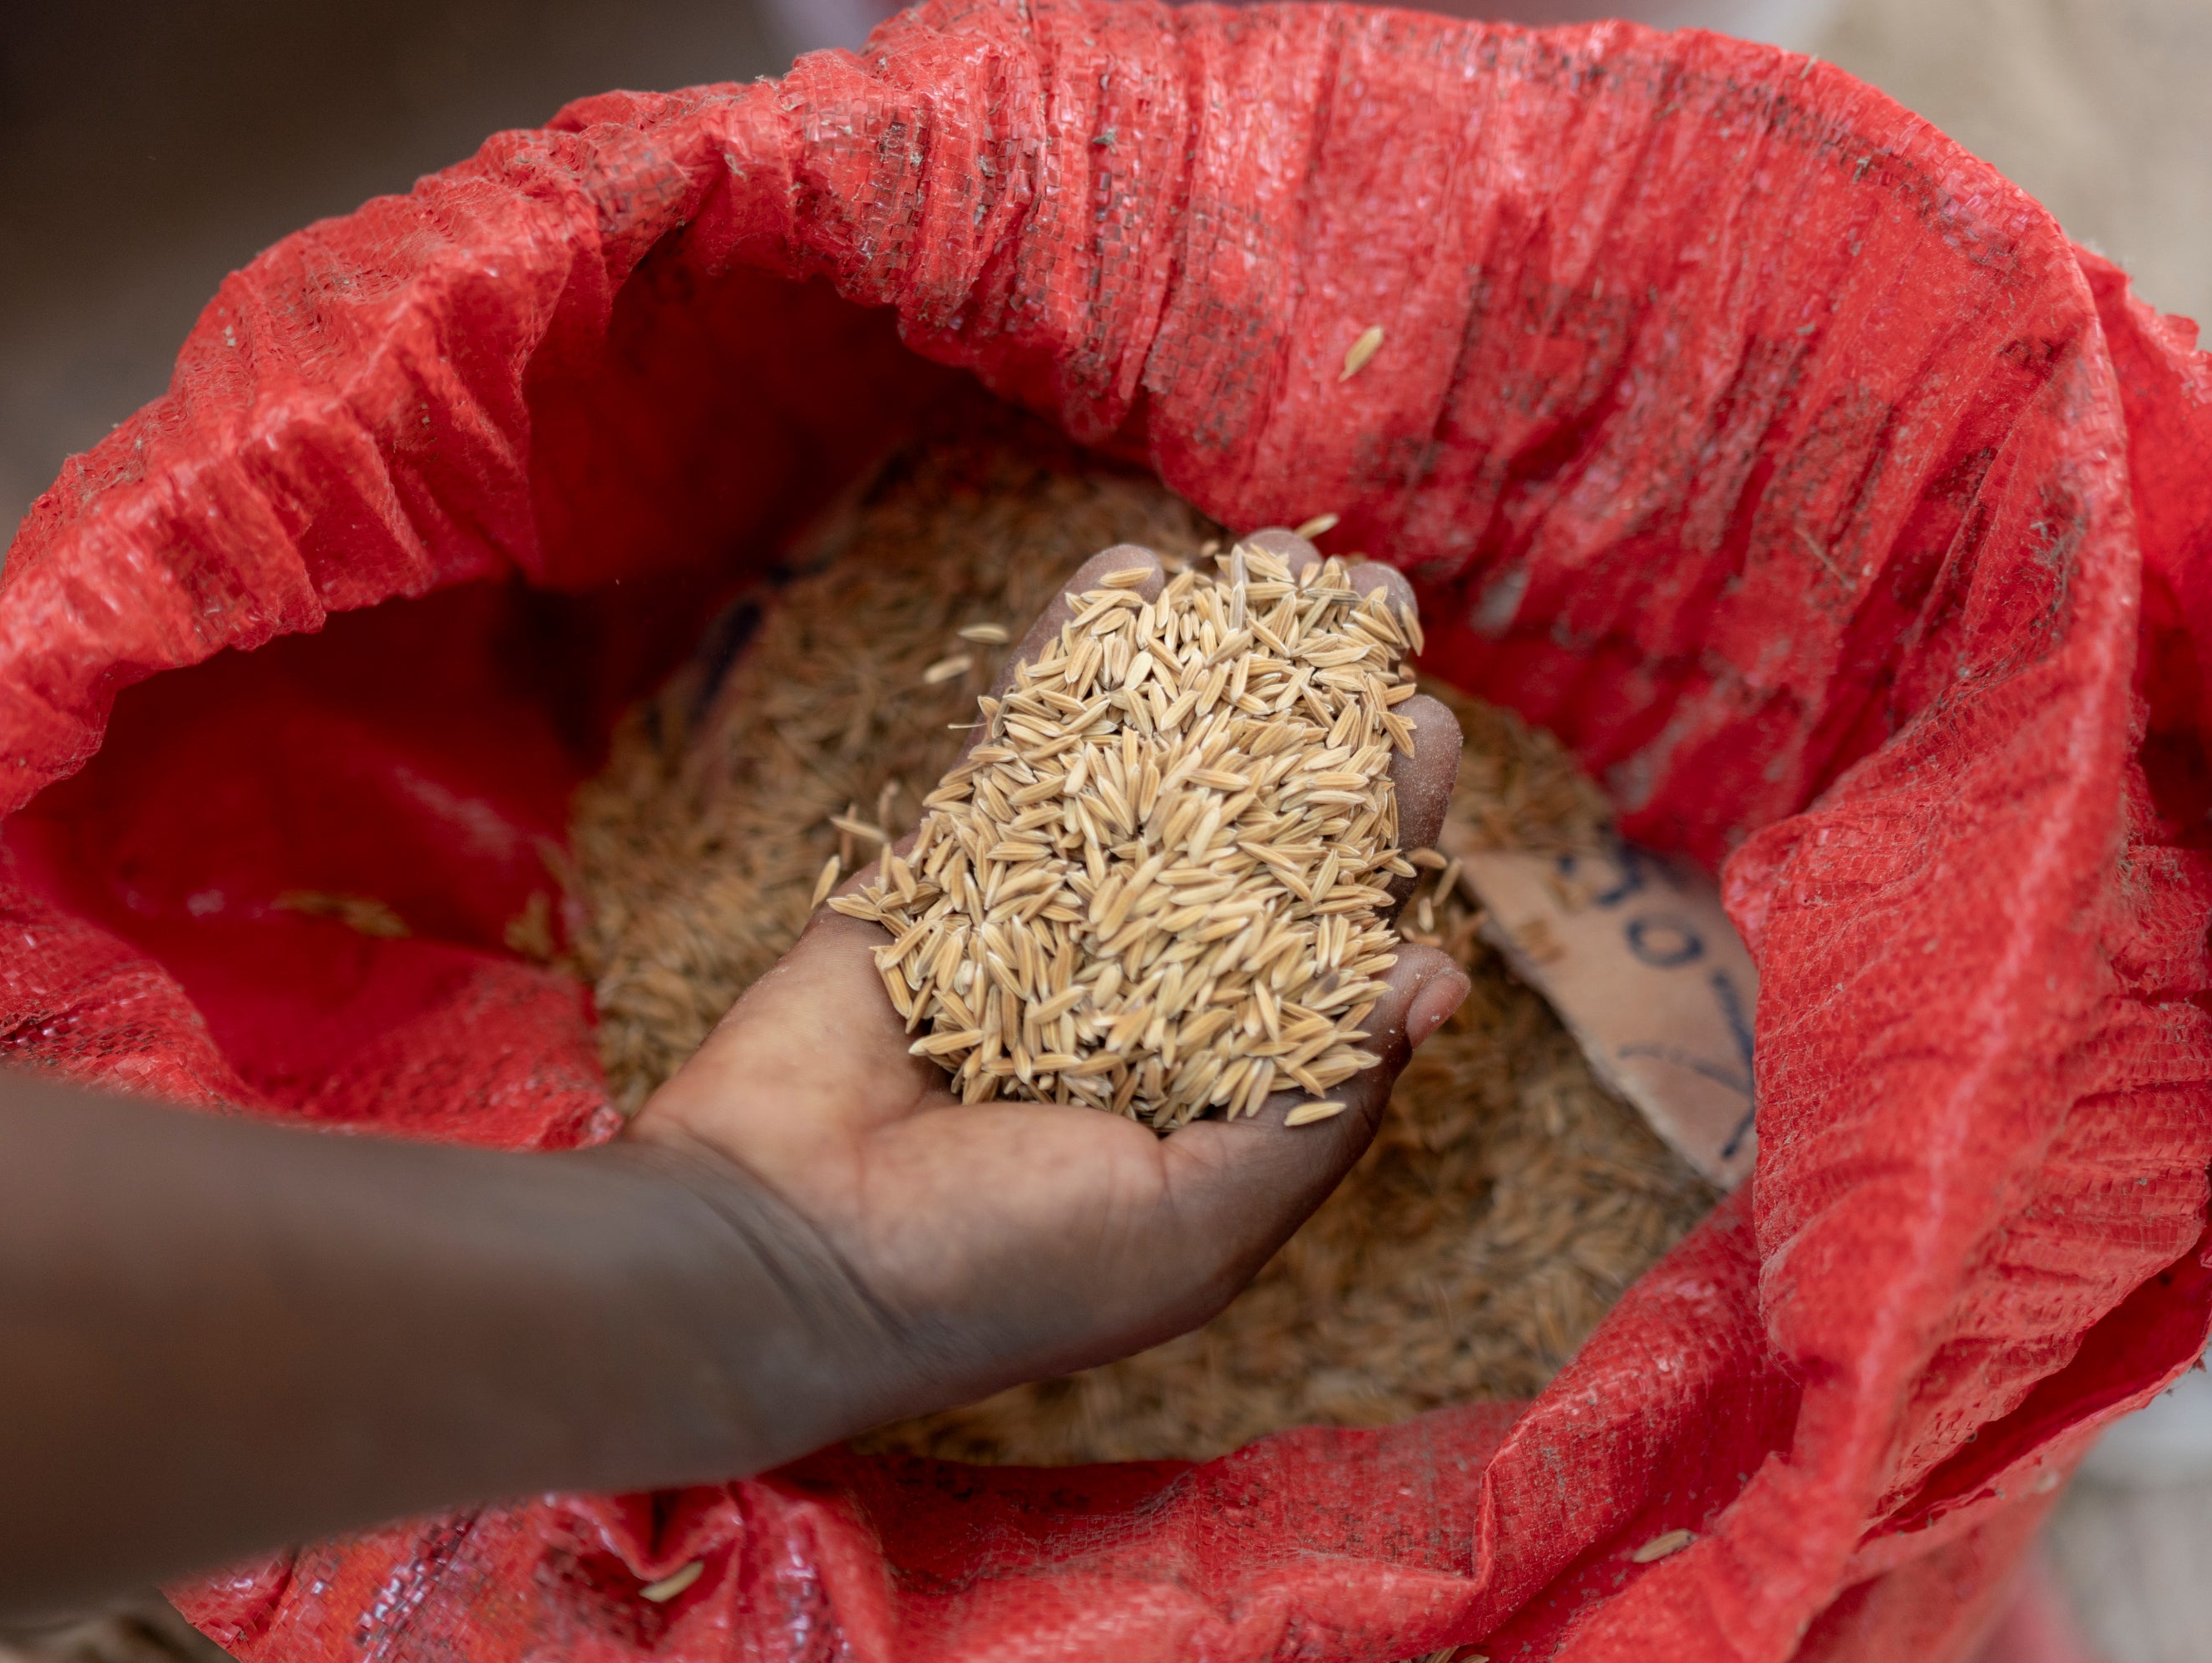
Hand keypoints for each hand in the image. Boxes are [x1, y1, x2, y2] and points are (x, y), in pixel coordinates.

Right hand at [628, 536, 1468, 1422]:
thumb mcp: (1198, 1227)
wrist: (777, 1250)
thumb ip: (1319, 1106)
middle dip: (1314, 712)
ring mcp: (1044, 914)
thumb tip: (1434, 976)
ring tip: (1268, 561)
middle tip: (1365, 596)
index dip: (1383, 831)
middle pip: (1254, 822)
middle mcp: (1144, 984)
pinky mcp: (947, 865)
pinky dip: (1071, 662)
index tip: (1423, 731)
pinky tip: (1125, 573)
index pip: (1329, 931)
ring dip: (1210, 661)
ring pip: (1145, 765)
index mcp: (1219, 1077)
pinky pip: (1020, 746)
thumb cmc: (1000, 1271)